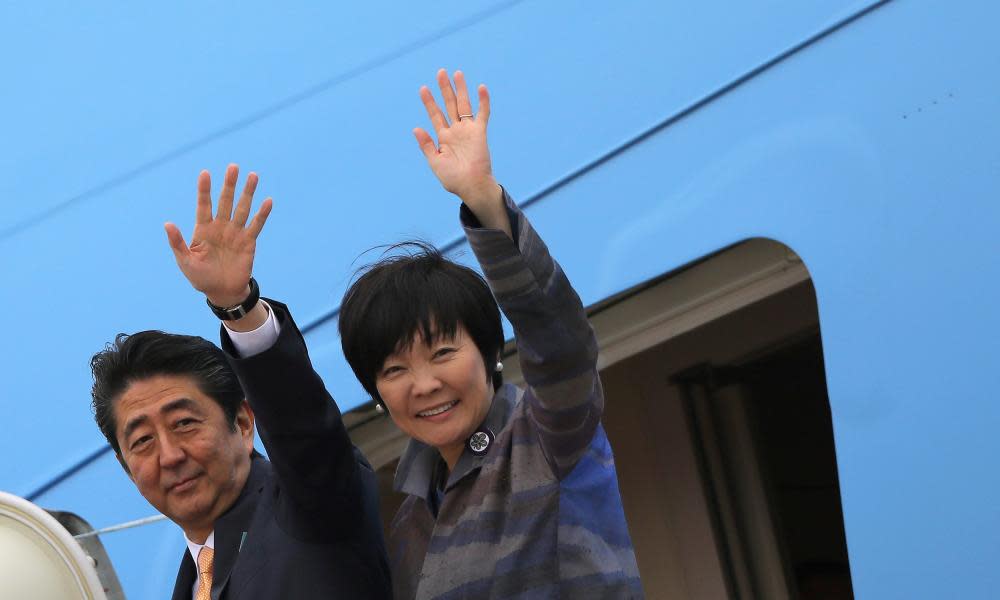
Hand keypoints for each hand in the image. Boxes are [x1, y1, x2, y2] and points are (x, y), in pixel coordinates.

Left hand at [164, 165, 272, 307]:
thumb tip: (167, 223)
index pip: (204, 205)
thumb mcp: (185, 261)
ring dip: (248, 193)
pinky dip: (262, 214)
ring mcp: (235, 233)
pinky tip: (267, 201)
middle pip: (225, 201)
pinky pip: (256, 225)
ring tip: (253, 176)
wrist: (222, 292)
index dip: (204, 190)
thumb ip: (177, 242)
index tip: (205, 173)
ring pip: (242, 208)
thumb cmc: (200, 277)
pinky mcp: (249, 242)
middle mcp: (220, 227)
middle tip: (233, 167)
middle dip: (229, 184)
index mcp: (203, 229)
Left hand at [414, 69, 508, 234]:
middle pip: (449, 105)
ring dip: (461, 89)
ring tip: (457, 73)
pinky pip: (482, 114)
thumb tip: (416, 128)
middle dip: (445, 89)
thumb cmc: (453, 178)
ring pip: (464, 105)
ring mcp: (468, 130)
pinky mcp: (480, 132)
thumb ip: (426, 145)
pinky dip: (483, 102)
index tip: (423, 89)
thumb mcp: (435, 161)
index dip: (429, 102)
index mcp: (443, 138)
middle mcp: (456, 131)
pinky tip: (481, 88)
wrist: (470, 186)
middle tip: (441, 72)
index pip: (435, 115)